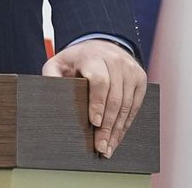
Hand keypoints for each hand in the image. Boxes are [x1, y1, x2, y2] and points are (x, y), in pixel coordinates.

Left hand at [42, 38, 145, 158]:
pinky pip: (135, 104)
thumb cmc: (76, 60)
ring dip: (118, 129)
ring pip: (127, 104)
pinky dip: (127, 123)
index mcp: (93, 56)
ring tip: (109, 147)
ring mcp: (130, 69)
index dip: (98, 103)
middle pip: (115, 97)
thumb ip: (51, 78)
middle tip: (101, 146)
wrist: (101, 45)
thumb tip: (51, 99)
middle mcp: (115, 61)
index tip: (94, 122)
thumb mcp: (58, 63)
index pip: (99, 81)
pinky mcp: (140, 78)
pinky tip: (118, 136)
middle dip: (108, 126)